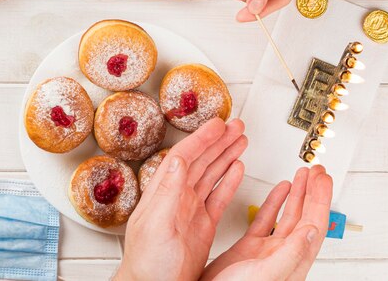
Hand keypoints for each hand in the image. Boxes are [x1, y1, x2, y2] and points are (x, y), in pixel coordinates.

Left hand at [114, 118, 247, 280]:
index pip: (185, 156)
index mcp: (165, 192)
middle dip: (218, 140)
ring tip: (240, 138)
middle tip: (236, 125)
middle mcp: (178, 197)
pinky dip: (229, 180)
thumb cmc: (147, 262)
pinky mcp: (203, 225)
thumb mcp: (155, 225)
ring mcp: (191, 209)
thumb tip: (177, 160)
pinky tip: (236, 168)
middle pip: (201, 159)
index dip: (201, 138)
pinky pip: (219, 196)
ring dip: (225, 154)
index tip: (217, 124)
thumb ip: (167, 192)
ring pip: (211, 173)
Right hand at [202, 166, 332, 280]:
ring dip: (297, 193)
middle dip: (313, 191)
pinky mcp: (248, 247)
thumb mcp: (267, 274)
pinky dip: (273, 202)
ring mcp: (266, 249)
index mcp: (293, 260)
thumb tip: (312, 229)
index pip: (314, 223)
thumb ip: (290, 253)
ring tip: (303, 175)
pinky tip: (279, 190)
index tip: (324, 179)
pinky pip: (265, 219)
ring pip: (287, 215)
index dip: (321, 199)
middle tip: (318, 171)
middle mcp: (283, 253)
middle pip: (305, 216)